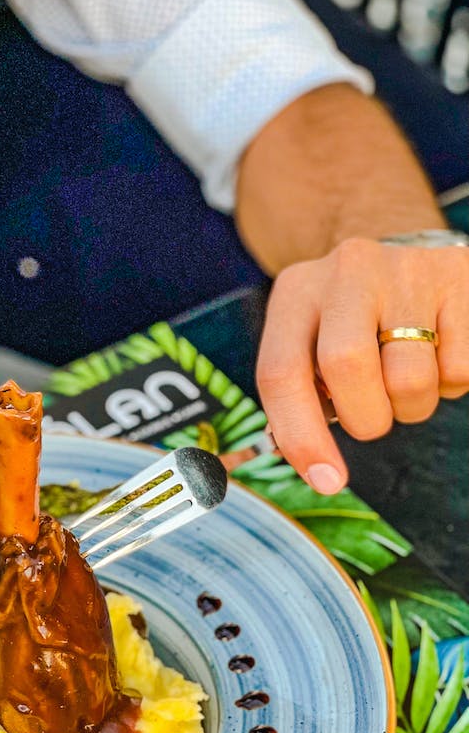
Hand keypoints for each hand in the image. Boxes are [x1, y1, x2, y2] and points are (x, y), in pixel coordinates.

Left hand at [256, 237, 468, 492]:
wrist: (405, 251)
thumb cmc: (349, 321)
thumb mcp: (310, 341)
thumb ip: (300, 395)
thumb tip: (317, 468)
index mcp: (297, 292)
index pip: (282, 373)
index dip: (301, 437)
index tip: (326, 482)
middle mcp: (349, 270)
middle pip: (347, 366)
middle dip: (365, 417)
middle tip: (374, 416)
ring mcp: (409, 270)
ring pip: (410, 379)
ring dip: (411, 407)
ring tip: (407, 379)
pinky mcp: (462, 278)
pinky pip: (461, 369)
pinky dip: (451, 383)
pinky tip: (440, 355)